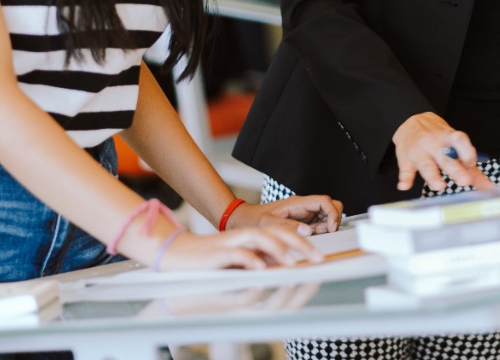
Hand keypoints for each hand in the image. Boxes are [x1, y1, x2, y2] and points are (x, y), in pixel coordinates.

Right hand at [155, 223, 323, 270]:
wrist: (180, 254)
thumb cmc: (212, 259)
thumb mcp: (242, 257)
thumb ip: (262, 257)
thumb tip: (286, 264)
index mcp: (253, 236)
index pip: (283, 234)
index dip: (303, 242)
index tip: (320, 255)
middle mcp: (245, 235)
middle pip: (277, 232)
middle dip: (299, 244)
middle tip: (317, 258)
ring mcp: (231, 242)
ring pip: (259, 238)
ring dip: (278, 249)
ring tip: (293, 262)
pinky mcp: (216, 253)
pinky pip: (235, 253)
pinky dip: (248, 259)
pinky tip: (260, 268)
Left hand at [229, 194, 342, 235]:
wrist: (244, 220)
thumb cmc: (253, 220)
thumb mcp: (268, 224)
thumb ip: (288, 226)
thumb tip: (308, 231)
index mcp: (297, 203)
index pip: (324, 201)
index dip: (332, 214)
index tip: (331, 229)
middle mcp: (303, 207)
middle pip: (330, 206)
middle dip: (333, 220)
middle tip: (325, 235)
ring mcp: (304, 214)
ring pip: (327, 216)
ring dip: (326, 228)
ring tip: (314, 239)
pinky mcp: (302, 222)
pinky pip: (319, 225)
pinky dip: (320, 233)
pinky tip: (308, 240)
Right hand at [391, 112, 495, 192]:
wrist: (410, 121)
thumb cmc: (438, 137)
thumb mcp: (454, 145)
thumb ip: (470, 167)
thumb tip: (488, 188)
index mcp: (448, 138)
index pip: (459, 140)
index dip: (466, 151)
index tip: (471, 162)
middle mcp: (434, 144)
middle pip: (445, 157)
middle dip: (455, 169)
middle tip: (464, 181)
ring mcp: (419, 151)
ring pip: (426, 165)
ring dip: (432, 176)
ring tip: (439, 186)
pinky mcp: (406, 159)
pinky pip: (405, 169)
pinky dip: (405, 178)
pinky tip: (404, 185)